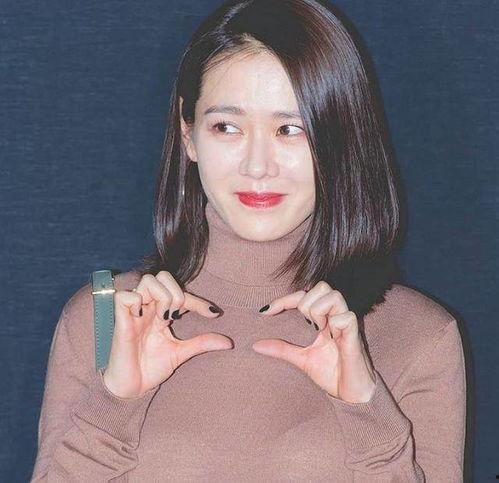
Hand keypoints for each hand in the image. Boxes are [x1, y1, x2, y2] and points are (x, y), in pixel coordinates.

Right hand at [102, 271, 232, 398]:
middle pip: (163, 276)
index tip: (214, 314)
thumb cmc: (152, 368)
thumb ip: (202, 343)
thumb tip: (229, 343)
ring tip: (162, 318)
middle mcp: (148, 307)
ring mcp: (134, 311)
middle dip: (176, 293)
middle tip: (176, 316)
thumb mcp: (181, 352)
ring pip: (148, 280)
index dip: (198, 301)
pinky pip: (125, 296)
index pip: (181, 293)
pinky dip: (137, 302)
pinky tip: (142, 317)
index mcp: (160, 312)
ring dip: (161, 296)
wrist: (133, 389)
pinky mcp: (120, 320)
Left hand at [252, 281, 375, 402]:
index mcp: (324, 319)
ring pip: (334, 295)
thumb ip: (282, 349)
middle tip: (306, 324)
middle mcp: (335, 317)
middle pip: (322, 286)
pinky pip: (346, 317)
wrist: (350, 396)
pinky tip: (333, 338)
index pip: (304, 295)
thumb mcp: (301, 359)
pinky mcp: (355, 336)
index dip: (284, 299)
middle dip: (306, 302)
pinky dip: (335, 324)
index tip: (266, 312)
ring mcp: (346, 325)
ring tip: (319, 330)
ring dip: (319, 311)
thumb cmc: (332, 374)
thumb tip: (256, 346)